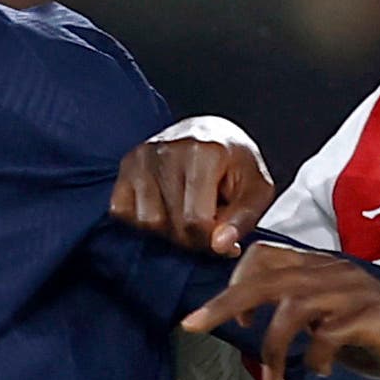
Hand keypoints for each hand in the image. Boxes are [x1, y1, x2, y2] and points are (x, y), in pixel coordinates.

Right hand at [111, 134, 279, 256]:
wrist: (212, 132)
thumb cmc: (236, 163)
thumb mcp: (257, 189)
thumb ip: (244, 219)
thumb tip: (220, 246)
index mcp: (206, 152)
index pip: (196, 221)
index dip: (209, 241)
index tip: (222, 236)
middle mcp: (169, 150)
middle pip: (170, 224)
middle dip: (190, 238)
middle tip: (206, 229)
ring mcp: (144, 156)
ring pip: (146, 222)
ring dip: (166, 230)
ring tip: (186, 216)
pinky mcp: (128, 164)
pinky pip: (122, 211)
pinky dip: (141, 219)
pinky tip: (164, 209)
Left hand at [182, 241, 379, 379]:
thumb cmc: (376, 339)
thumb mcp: (328, 324)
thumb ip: (297, 317)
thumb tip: (256, 325)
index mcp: (321, 267)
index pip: (266, 257)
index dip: (236, 282)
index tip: (228, 319)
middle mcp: (333, 270)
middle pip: (266, 278)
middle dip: (225, 304)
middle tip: (194, 326)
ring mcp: (352, 290)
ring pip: (292, 307)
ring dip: (274, 347)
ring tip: (275, 376)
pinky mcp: (370, 314)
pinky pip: (327, 334)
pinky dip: (317, 358)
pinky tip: (322, 373)